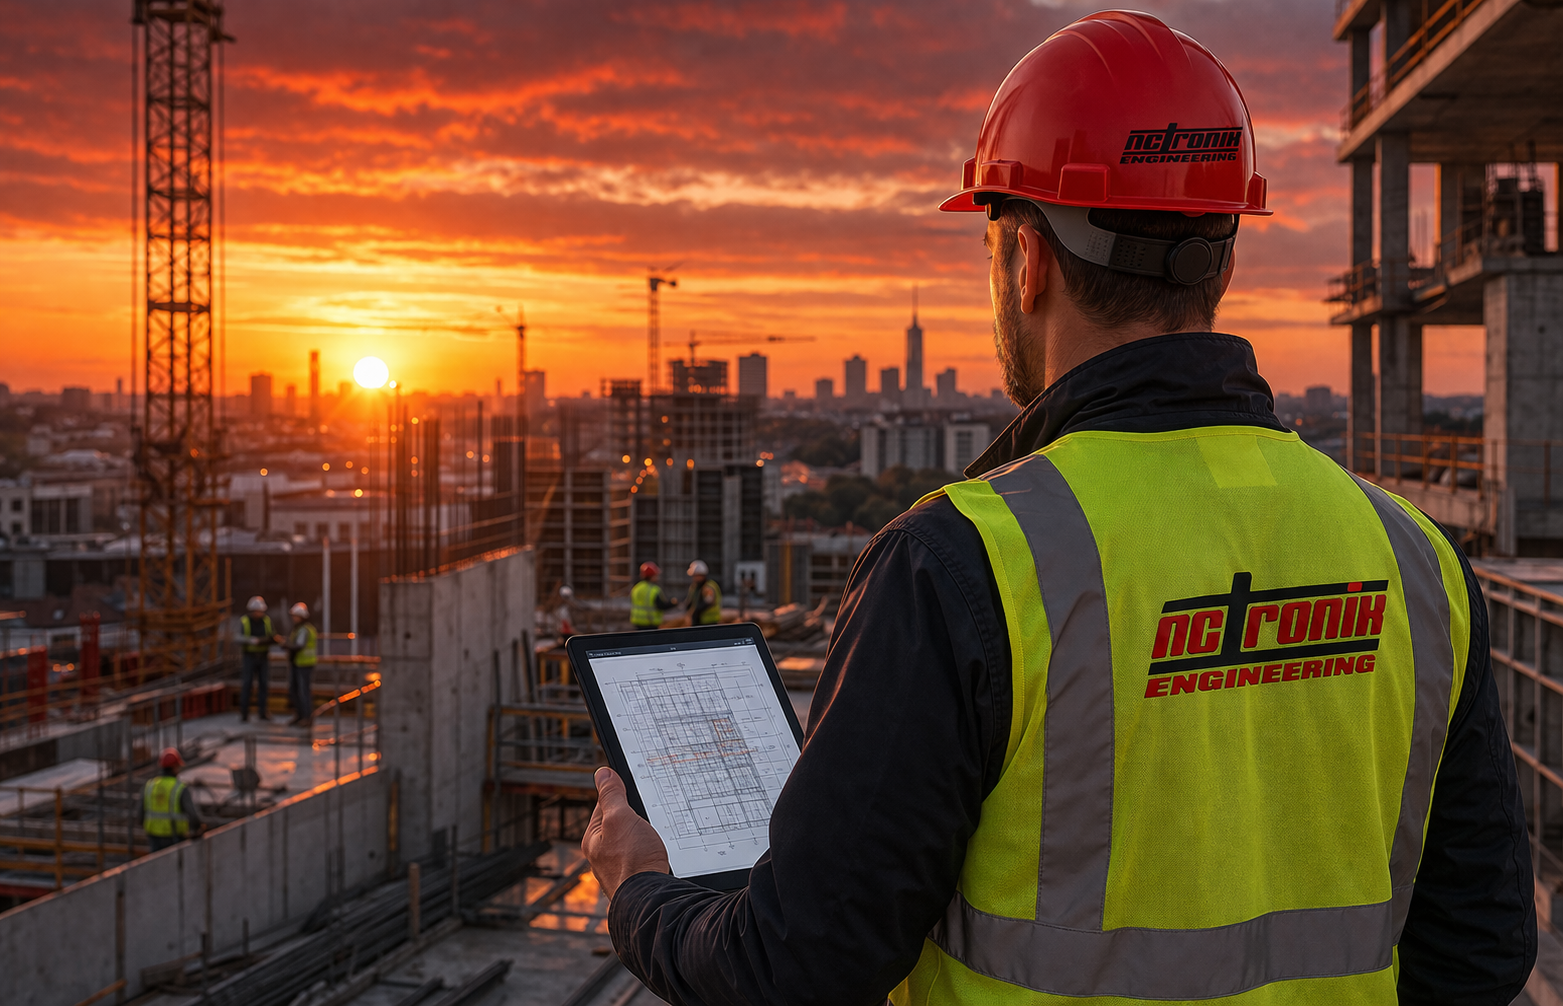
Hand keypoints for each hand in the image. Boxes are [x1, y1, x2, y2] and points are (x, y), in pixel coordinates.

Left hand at [583, 767, 669, 898]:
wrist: (649, 901)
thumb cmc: (632, 861)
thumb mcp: (620, 818)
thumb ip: (611, 796)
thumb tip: (602, 774)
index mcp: (593, 839)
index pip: (604, 805)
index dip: (619, 794)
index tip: (631, 788)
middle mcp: (602, 856)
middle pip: (619, 824)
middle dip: (634, 817)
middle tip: (647, 816)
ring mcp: (618, 869)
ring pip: (632, 842)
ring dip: (643, 837)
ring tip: (652, 838)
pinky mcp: (634, 880)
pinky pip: (641, 858)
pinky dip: (649, 853)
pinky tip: (656, 855)